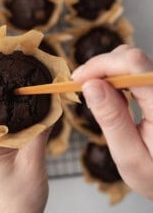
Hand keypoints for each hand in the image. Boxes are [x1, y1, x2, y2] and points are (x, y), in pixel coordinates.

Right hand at [72, 45, 152, 199]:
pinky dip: (116, 77)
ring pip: (132, 61)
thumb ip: (111, 119)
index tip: (77, 80)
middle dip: (100, 67)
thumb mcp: (130, 156)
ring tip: (93, 93)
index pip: (133, 64)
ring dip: (106, 71)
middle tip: (80, 86)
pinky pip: (136, 70)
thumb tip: (90, 86)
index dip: (100, 65)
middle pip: (132, 57)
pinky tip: (109, 94)